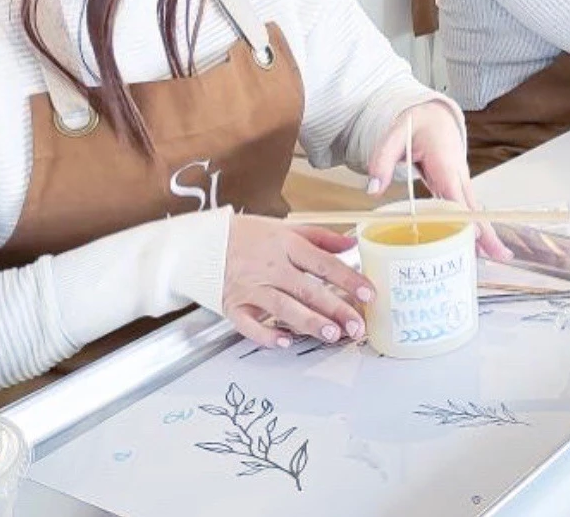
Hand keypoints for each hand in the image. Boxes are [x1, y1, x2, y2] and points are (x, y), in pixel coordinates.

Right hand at [223, 216, 371, 348]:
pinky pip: (250, 325)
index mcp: (285, 245)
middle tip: (356, 326)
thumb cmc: (246, 234)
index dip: (348, 278)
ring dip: (309, 322)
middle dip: (335, 309)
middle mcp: (270, 267)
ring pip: (283, 308)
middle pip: (308, 289)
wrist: (201, 243)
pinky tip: (285, 342)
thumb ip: (320, 237)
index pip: (324, 263)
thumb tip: (352, 242)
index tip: (368, 293)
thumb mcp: (286, 228)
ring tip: (332, 334)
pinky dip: (266, 335)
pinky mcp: (232, 306)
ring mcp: (250, 288)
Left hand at [367, 100, 510, 261]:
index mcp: (444, 161)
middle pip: (473, 207)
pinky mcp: (457, 187)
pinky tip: (477, 246)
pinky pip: (467, 209)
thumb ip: (381, 161)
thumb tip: (373, 190)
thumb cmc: (417, 124)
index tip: (475, 235)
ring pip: (474, 210)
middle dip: (486, 231)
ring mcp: (460, 181)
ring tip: (496, 257)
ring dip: (485, 233)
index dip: (464, 216)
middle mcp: (458, 173)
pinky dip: (475, 227)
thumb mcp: (393, 136)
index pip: (456, 193)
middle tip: (500, 255)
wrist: (435, 115)